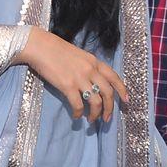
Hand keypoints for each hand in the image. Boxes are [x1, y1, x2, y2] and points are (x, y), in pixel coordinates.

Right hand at [13, 27, 127, 121]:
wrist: (39, 46)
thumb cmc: (55, 49)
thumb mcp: (78, 55)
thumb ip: (88, 67)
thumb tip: (92, 82)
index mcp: (94, 62)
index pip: (114, 77)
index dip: (122, 90)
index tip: (126, 101)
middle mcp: (90, 70)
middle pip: (108, 93)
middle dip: (110, 109)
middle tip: (106, 119)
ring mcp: (80, 78)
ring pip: (96, 102)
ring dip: (95, 114)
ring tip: (91, 121)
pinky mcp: (67, 86)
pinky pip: (78, 104)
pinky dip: (79, 113)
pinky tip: (76, 116)